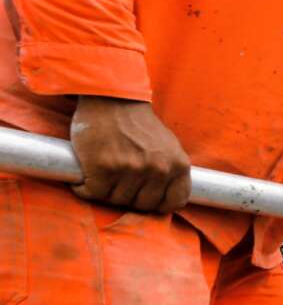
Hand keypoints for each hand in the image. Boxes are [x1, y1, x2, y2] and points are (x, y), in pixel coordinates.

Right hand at [70, 97, 190, 212]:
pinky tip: (83, 179)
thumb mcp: (168, 147)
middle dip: (128, 198)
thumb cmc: (138, 124)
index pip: (173, 203)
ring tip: (102, 176)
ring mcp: (131, 170)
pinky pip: (92, 193)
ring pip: (116, 201)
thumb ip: (170, 171)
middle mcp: (158, 170)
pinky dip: (83, 189)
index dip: (157, 204)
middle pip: (142, 205)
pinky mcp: (103, 167)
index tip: (143, 197)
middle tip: (117, 183)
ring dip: (105, 192)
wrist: (112, 98)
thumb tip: (166, 201)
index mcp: (178, 166)